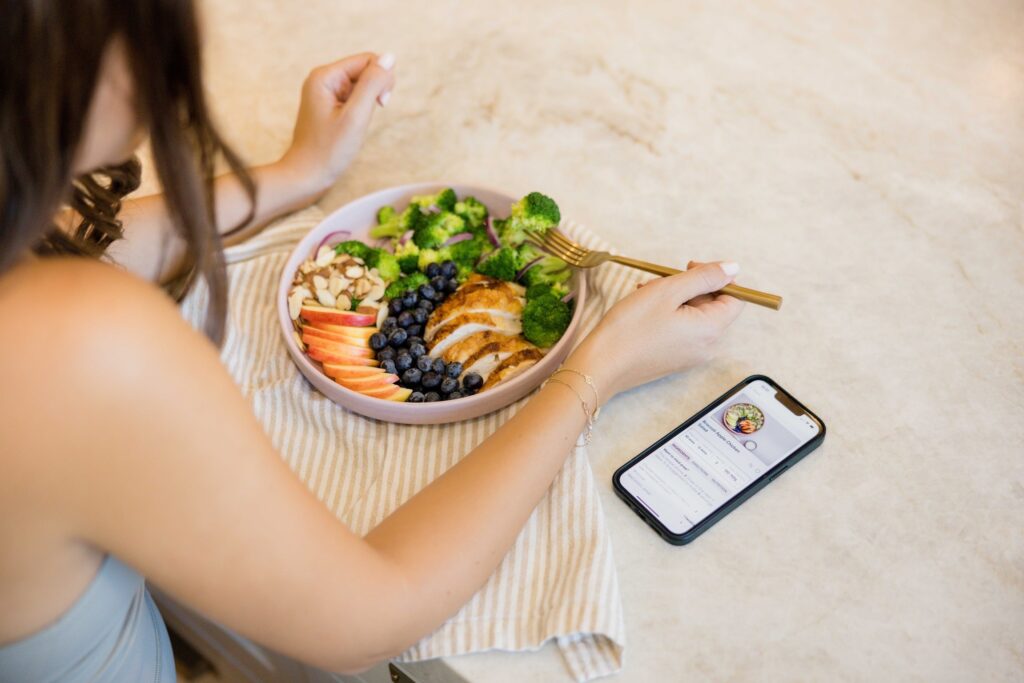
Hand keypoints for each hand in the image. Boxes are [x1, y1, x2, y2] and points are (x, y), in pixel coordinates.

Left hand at [278, 52, 396, 194]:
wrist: (306, 176)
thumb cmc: (329, 151)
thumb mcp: (356, 116)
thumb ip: (373, 84)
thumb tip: (390, 57)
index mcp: (325, 76)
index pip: (368, 60)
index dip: (381, 79)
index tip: (380, 104)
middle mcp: (323, 79)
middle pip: (365, 70)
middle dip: (375, 91)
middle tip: (365, 117)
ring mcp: (325, 92)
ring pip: (362, 86)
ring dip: (368, 103)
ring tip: (356, 125)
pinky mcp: (329, 105)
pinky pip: (354, 98)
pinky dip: (360, 111)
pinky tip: (352, 127)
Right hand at [568, 261, 744, 398]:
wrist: (601, 366)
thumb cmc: (631, 327)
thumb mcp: (668, 291)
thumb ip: (705, 277)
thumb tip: (733, 267)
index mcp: (711, 329)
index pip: (736, 298)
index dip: (717, 278)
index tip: (688, 269)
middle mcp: (708, 347)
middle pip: (713, 306)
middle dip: (690, 288)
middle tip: (659, 281)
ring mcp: (691, 356)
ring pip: (694, 316)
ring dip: (674, 299)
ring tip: (645, 294)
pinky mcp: (675, 360)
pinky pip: (682, 331)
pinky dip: (668, 315)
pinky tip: (644, 310)